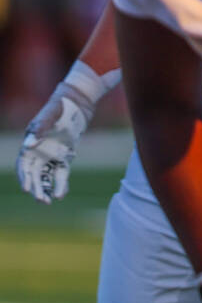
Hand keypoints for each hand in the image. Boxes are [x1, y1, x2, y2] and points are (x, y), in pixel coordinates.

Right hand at [16, 76, 98, 203]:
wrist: (76, 102)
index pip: (24, 165)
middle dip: (37, 188)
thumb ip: (39, 129)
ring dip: (47, 189)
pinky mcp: (65, 156)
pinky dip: (61, 183)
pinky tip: (61, 193)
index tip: (27, 188)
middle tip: (42, 200)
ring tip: (51, 201)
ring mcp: (52, 155)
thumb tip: (28, 145)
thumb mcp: (49, 116)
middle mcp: (39, 152)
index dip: (25, 177)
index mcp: (31, 144)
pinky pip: (61, 172)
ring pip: (47, 176)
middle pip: (35, 174)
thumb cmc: (58, 107)